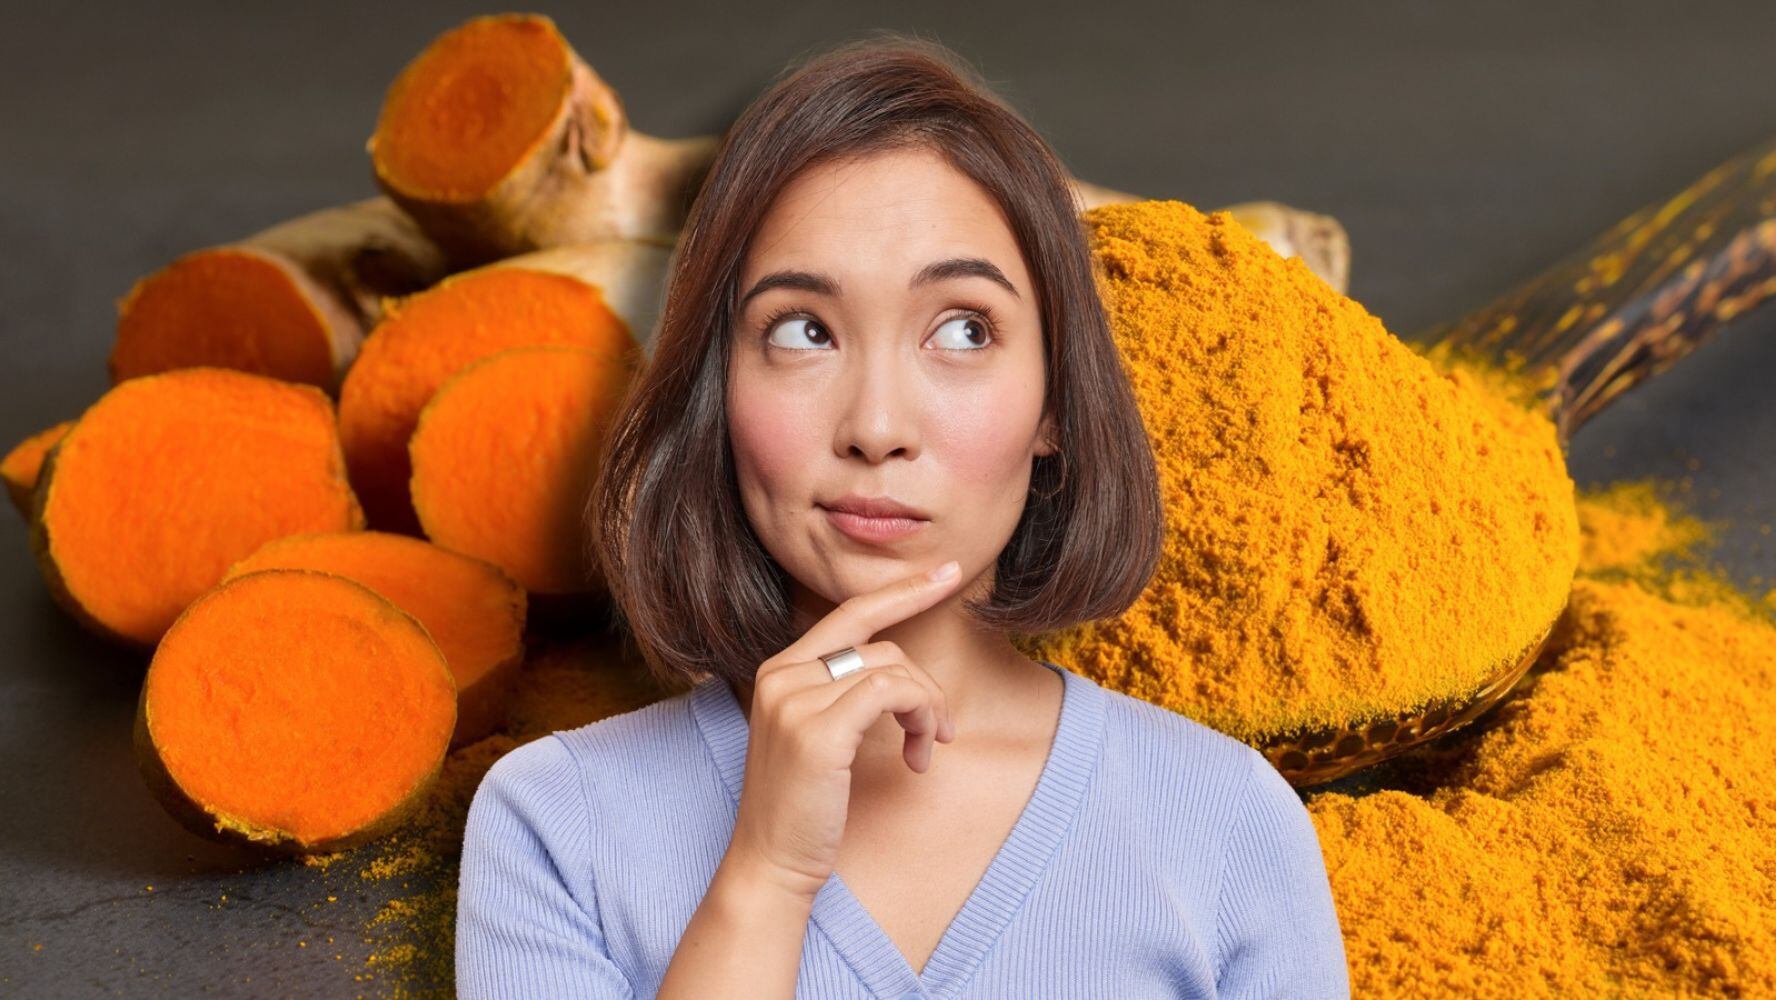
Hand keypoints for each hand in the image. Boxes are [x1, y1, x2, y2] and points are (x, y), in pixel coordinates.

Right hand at [721, 559, 962, 903]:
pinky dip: (920, 715)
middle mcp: (780, 675)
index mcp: (777, 670)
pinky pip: (891, 692)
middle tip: (944, 727)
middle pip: (880, 643)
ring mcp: (794, 700)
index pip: (849, 612)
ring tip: (926, 749)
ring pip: (893, 668)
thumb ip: (840, 694)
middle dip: (925, 682)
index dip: (902, 590)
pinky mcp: (818, 730)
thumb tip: (898, 671)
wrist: (771, 863)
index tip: (947, 574)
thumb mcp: (816, 736)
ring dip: (927, 709)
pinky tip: (918, 754)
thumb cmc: (802, 807)